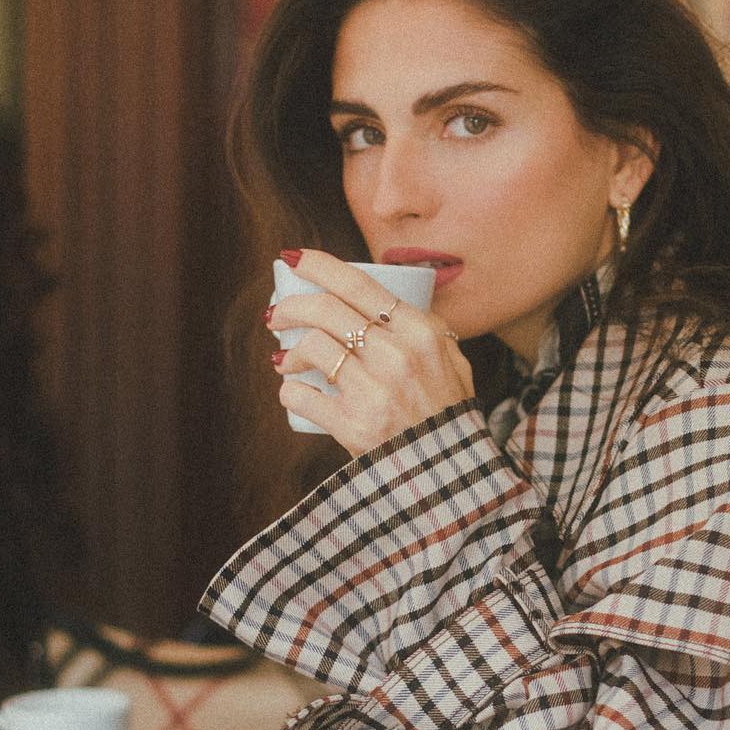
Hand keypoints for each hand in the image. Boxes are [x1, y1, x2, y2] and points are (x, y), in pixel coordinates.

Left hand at [269, 250, 473, 455]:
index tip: (291, 259)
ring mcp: (374, 391)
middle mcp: (396, 356)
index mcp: (419, 333)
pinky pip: (302, 396)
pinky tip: (292, 390)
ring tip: (285, 359)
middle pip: (326, 311)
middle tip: (276, 315)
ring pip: (312, 348)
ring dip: (289, 351)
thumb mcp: (452, 360)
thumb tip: (385, 301)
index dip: (318, 265)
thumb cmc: (447, 411)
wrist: (448, 470)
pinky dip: (289, 391)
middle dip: (291, 307)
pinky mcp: (353, 425)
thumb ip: (426, 328)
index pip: (359, 285)